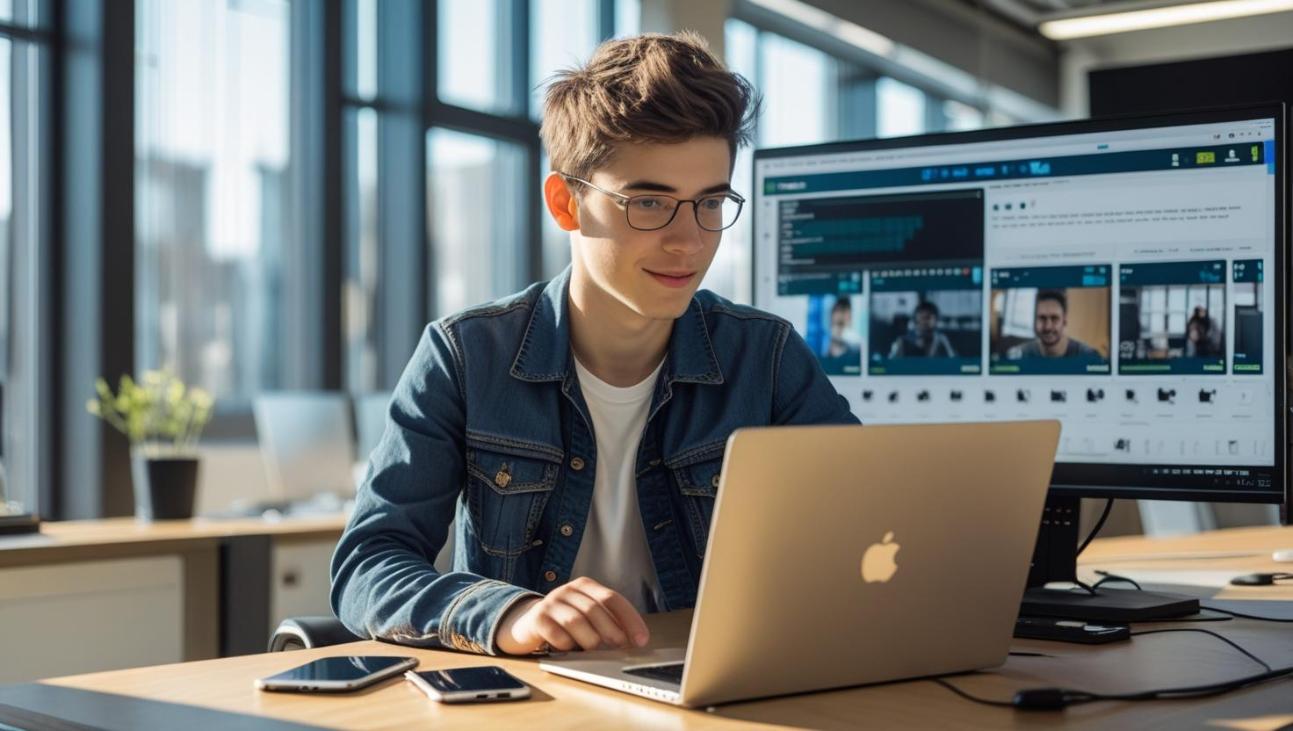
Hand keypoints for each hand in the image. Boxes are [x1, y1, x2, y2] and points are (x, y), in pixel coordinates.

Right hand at [495, 577, 649, 653]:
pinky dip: (567, 645)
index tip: (641, 639)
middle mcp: (567, 590)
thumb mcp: (587, 615)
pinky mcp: (537, 618)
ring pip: (576, 621)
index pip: (613, 598)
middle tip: (620, 645)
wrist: (529, 623)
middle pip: (594, 609)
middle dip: (611, 630)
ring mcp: (551, 603)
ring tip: (594, 649)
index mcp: (585, 586)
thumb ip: (607, 621)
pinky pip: (556, 634)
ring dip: (589, 639)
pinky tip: (570, 648)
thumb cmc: (565, 621)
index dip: (630, 619)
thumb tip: (632, 639)